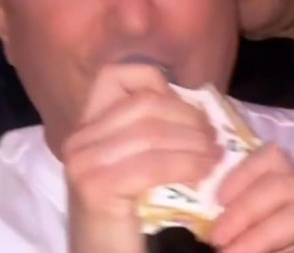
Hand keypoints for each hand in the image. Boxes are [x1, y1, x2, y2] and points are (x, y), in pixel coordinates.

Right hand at [64, 64, 221, 252]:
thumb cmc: (130, 217)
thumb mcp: (136, 164)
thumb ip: (151, 133)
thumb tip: (196, 107)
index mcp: (86, 127)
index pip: (113, 76)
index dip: (154, 80)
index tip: (184, 107)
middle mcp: (79, 139)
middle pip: (143, 103)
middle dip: (187, 117)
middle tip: (213, 138)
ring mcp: (83, 162)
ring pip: (151, 131)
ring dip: (193, 142)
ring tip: (215, 156)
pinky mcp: (94, 186)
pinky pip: (153, 163)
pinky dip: (186, 164)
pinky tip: (203, 172)